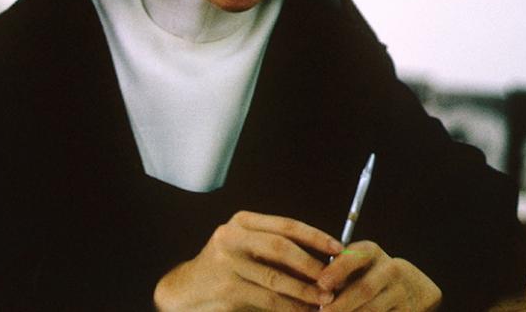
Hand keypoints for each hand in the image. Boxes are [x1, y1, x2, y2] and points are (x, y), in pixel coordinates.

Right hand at [154, 211, 343, 310]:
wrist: (187, 290)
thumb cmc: (226, 268)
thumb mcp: (246, 248)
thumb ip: (276, 250)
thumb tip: (323, 260)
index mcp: (241, 222)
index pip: (285, 225)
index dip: (315, 237)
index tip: (338, 249)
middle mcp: (232, 238)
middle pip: (281, 248)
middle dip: (312, 265)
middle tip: (334, 279)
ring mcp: (228, 264)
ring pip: (277, 279)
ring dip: (305, 291)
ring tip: (325, 300)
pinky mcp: (228, 290)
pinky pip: (268, 300)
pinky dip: (290, 307)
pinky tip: (303, 310)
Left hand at [316, 241, 440, 311]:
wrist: (410, 285)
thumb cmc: (368, 272)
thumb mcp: (357, 263)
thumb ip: (338, 270)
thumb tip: (318, 289)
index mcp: (372, 251)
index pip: (354, 257)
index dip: (337, 270)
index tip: (321, 283)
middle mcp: (390, 269)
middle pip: (365, 289)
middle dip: (342, 303)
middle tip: (323, 311)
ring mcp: (400, 292)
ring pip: (373, 309)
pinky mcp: (405, 311)